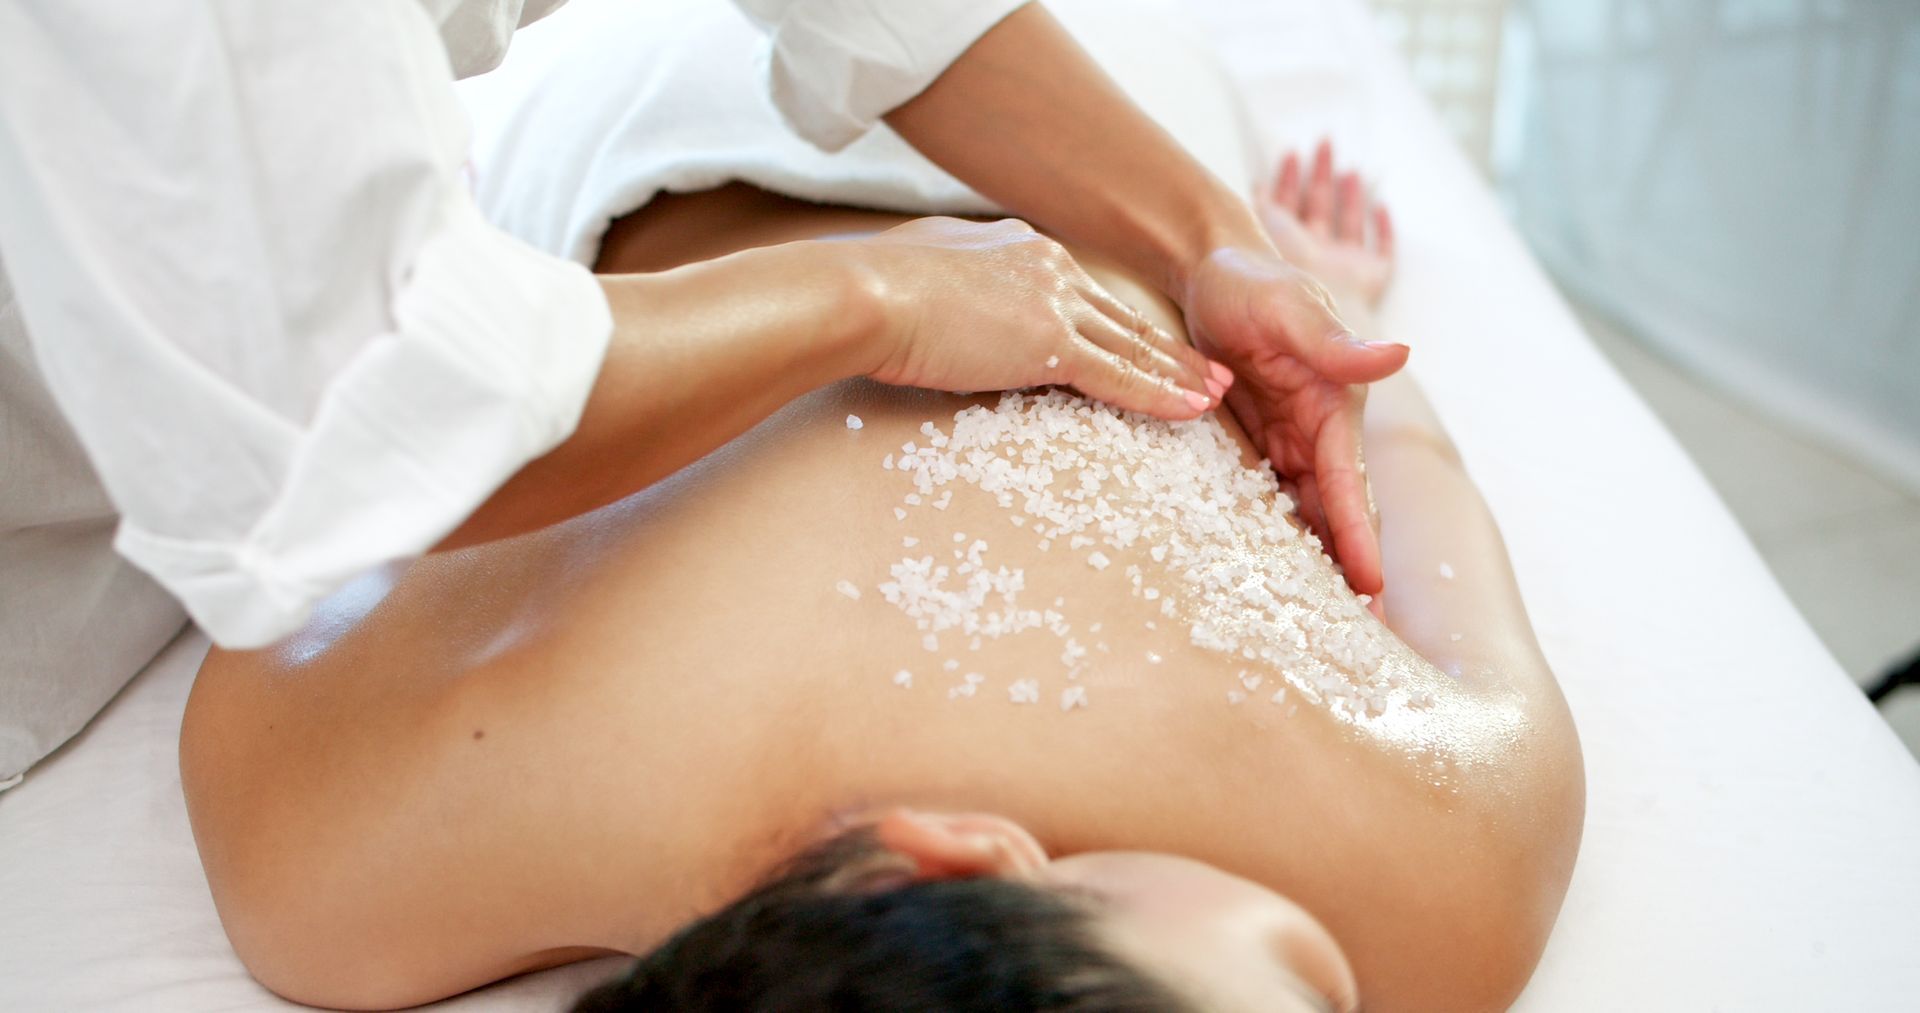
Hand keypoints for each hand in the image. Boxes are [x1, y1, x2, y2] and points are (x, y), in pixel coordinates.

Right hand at [850, 217, 1229, 418]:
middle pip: (1120, 318)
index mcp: (1018, 247)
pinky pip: (1119, 377)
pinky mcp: (1049, 342)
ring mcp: (1053, 302)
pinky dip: (1161, 395)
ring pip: (1133, 346)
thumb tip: (945, 302)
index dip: (1118, 325)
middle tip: (1209, 370)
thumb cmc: (869, 286)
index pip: (1082, 295)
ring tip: (1217, 393)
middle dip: (1167, 349)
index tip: (1145, 343)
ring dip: (1179, 374)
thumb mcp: (920, 271)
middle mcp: (1047, 266)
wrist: (863, 292)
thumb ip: (950, 282)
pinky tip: (1194, 411)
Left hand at [1178, 149, 1406, 594]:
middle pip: (1336, 516)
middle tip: (1360, 641)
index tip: (1371, 590)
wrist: (1207, 270)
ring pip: (1305, 518)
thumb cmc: (1249, 282)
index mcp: (1336, 409)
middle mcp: (1319, 434)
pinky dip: (1278, 542)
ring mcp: (1288, 444)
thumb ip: (1335, 340)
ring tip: (1319, 632)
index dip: (1359, 538)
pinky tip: (1272, 585)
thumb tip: (1398, 353)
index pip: (1347, 486)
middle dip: (1350, 573)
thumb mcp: (1288, 306)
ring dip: (1316, 568)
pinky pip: (1268, 503)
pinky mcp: (1256, 448)